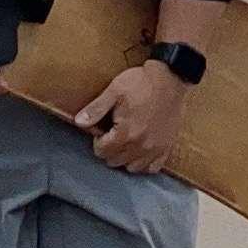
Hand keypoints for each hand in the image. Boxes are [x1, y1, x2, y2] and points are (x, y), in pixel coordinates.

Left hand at [75, 58, 187, 174]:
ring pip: (132, 168)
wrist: (169, 79)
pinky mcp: (167, 147)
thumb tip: (78, 122)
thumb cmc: (142, 83)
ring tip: (125, 142)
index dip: (98, 140)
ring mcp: (155, 149)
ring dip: (125, 158)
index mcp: (126, 133)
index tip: (102, 129)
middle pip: (115, 161)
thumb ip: (95, 109)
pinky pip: (153, 168)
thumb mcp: (114, 91)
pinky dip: (144, 163)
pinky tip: (140, 151)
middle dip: (109, 149)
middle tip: (113, 133)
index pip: (102, 151)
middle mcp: (141, 146)